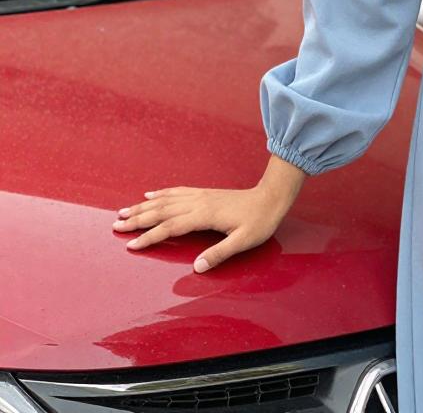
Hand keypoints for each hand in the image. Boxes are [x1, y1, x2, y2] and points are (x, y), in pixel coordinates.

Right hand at [112, 183, 293, 271]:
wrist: (272, 197)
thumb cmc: (260, 221)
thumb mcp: (244, 241)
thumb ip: (220, 253)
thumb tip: (196, 268)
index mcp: (204, 215)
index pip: (170, 227)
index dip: (150, 237)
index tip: (130, 246)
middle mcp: (198, 202)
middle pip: (161, 211)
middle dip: (137, 219)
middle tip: (115, 226)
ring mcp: (200, 196)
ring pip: (165, 200)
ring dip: (143, 206)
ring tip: (122, 211)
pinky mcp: (204, 193)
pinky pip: (177, 192)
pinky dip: (160, 193)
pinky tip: (150, 194)